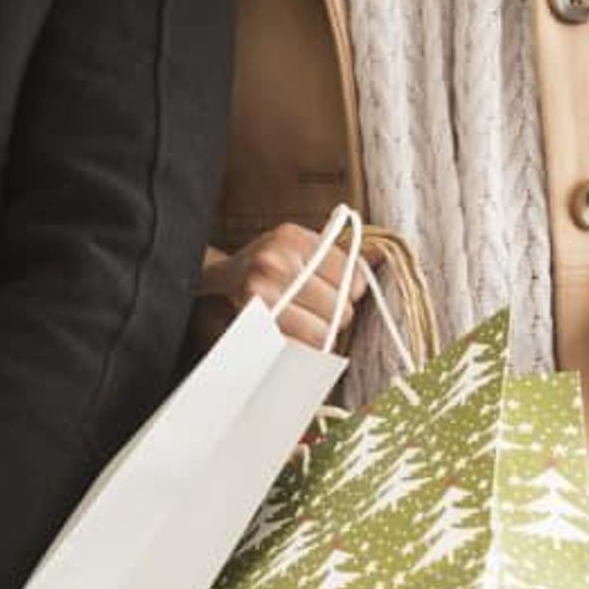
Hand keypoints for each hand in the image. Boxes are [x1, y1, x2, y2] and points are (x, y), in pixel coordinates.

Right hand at [189, 223, 369, 356]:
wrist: (208, 286)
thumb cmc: (261, 268)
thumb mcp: (295, 249)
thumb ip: (337, 256)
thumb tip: (379, 258)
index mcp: (291, 238)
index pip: (351, 277)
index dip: (349, 291)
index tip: (336, 294)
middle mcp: (274, 263)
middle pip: (340, 309)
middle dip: (333, 316)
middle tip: (313, 313)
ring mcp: (260, 296)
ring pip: (322, 333)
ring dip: (317, 336)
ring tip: (300, 325)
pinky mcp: (252, 326)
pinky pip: (298, 349)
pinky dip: (301, 349)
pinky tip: (290, 337)